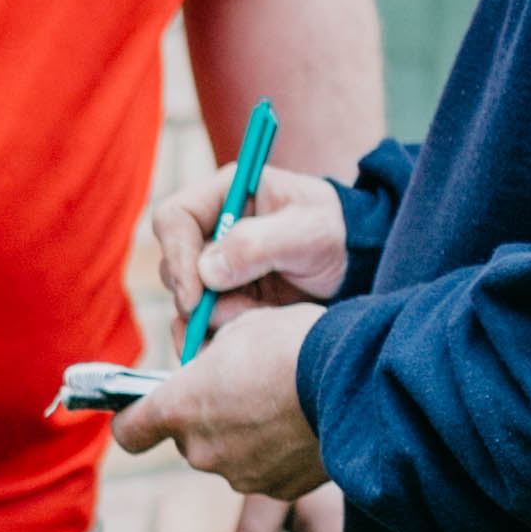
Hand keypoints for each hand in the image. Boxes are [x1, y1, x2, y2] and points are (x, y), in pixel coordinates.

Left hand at [113, 298, 325, 504]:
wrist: (355, 382)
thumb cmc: (292, 344)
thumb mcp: (238, 331)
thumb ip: (206, 362)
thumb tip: (206, 374)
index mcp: (179, 408)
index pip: (129, 431)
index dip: (133, 419)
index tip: (141, 410)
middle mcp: (200, 450)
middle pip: (187, 439)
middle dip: (205, 418)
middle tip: (242, 389)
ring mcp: (238, 475)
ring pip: (227, 456)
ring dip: (242, 437)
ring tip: (280, 406)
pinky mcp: (276, 490)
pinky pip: (264, 471)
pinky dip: (275, 454)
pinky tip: (301, 426)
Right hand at [146, 172, 349, 342]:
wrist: (357, 262)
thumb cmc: (335, 232)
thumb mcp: (308, 231)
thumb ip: (257, 245)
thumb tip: (206, 273)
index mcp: (225, 195)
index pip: (174, 219)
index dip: (177, 256)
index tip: (195, 295)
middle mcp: (211, 229)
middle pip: (173, 265)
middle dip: (196, 297)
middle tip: (235, 313)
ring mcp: (215, 266)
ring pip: (184, 300)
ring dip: (214, 318)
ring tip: (258, 316)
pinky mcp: (224, 298)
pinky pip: (199, 323)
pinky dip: (214, 337)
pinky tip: (246, 336)